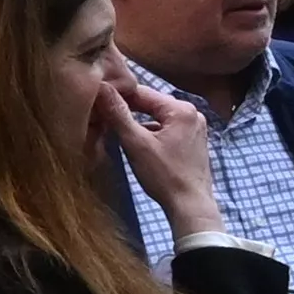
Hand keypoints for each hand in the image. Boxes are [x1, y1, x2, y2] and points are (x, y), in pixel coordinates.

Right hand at [99, 70, 223, 238]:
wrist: (190, 205)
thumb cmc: (164, 175)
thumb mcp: (136, 143)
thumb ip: (118, 114)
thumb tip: (101, 88)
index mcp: (181, 109)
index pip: (142, 92)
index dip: (118, 95)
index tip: (98, 100)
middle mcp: (193, 113)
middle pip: (152, 104)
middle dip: (129, 109)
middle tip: (104, 115)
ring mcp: (196, 128)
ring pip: (159, 117)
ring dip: (140, 122)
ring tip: (117, 129)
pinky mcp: (194, 141)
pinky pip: (168, 129)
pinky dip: (152, 133)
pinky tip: (138, 143)